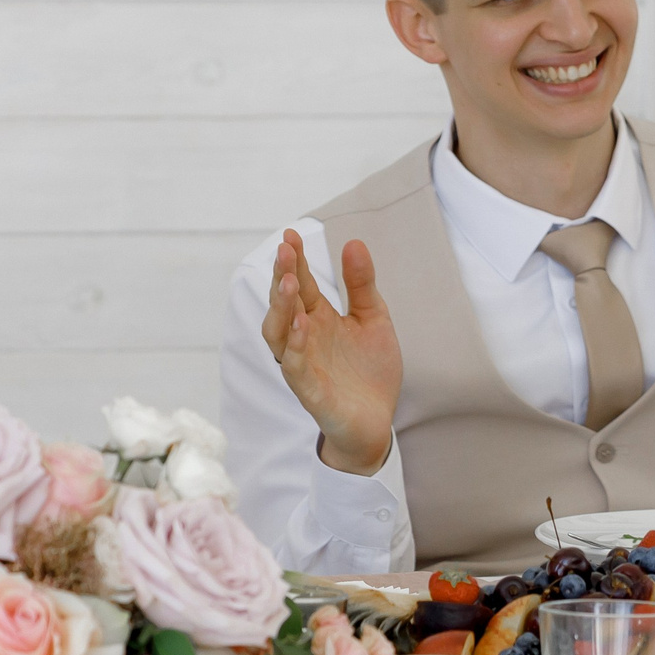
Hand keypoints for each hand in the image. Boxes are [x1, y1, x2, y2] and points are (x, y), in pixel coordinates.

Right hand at [259, 232, 402, 476]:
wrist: (377, 421)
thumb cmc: (369, 370)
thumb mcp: (372, 318)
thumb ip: (361, 284)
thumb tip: (353, 242)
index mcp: (317, 318)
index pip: (301, 283)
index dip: (295, 260)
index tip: (291, 233)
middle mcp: (304, 338)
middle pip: (284, 303)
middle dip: (282, 276)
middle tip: (285, 250)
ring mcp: (303, 364)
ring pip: (278, 334)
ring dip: (281, 308)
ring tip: (289, 283)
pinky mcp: (310, 391)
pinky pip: (295, 367)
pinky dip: (295, 346)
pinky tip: (301, 324)